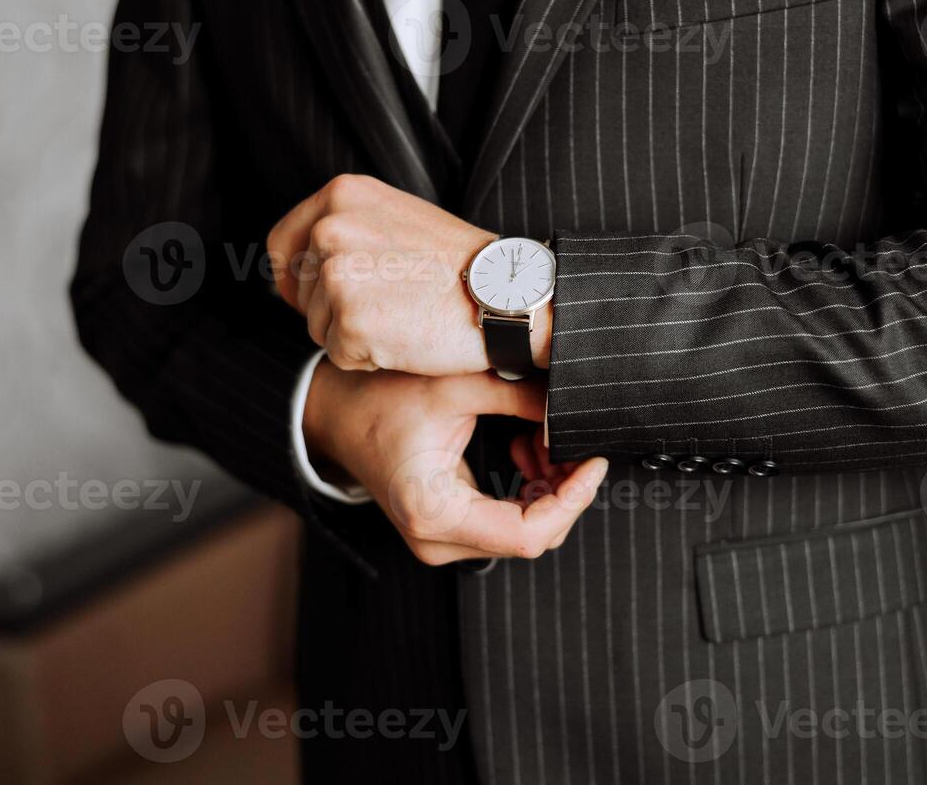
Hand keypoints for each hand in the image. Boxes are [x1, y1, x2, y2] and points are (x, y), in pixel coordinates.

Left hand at [267, 174, 550, 374]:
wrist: (506, 294)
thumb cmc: (459, 265)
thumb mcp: (396, 219)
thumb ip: (347, 230)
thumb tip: (294, 263)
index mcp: (341, 195)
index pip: (282, 245)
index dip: (298, 278)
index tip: (326, 294)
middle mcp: (330, 228)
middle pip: (299, 292)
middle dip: (334, 310)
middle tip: (393, 304)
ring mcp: (337, 274)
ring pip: (317, 327)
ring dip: (353, 334)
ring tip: (404, 317)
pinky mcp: (349, 320)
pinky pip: (338, 355)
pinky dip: (368, 359)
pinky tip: (406, 338)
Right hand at [303, 362, 605, 564]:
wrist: (334, 412)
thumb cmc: (379, 399)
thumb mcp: (454, 387)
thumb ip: (518, 395)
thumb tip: (569, 404)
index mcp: (434, 512)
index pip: (528, 535)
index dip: (573, 500)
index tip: (592, 461)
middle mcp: (436, 540)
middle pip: (532, 536)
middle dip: (564, 489)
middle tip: (571, 440)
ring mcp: (441, 539)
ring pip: (524, 530)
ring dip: (548, 486)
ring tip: (541, 436)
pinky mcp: (448, 528)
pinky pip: (508, 521)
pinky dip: (529, 488)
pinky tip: (526, 449)